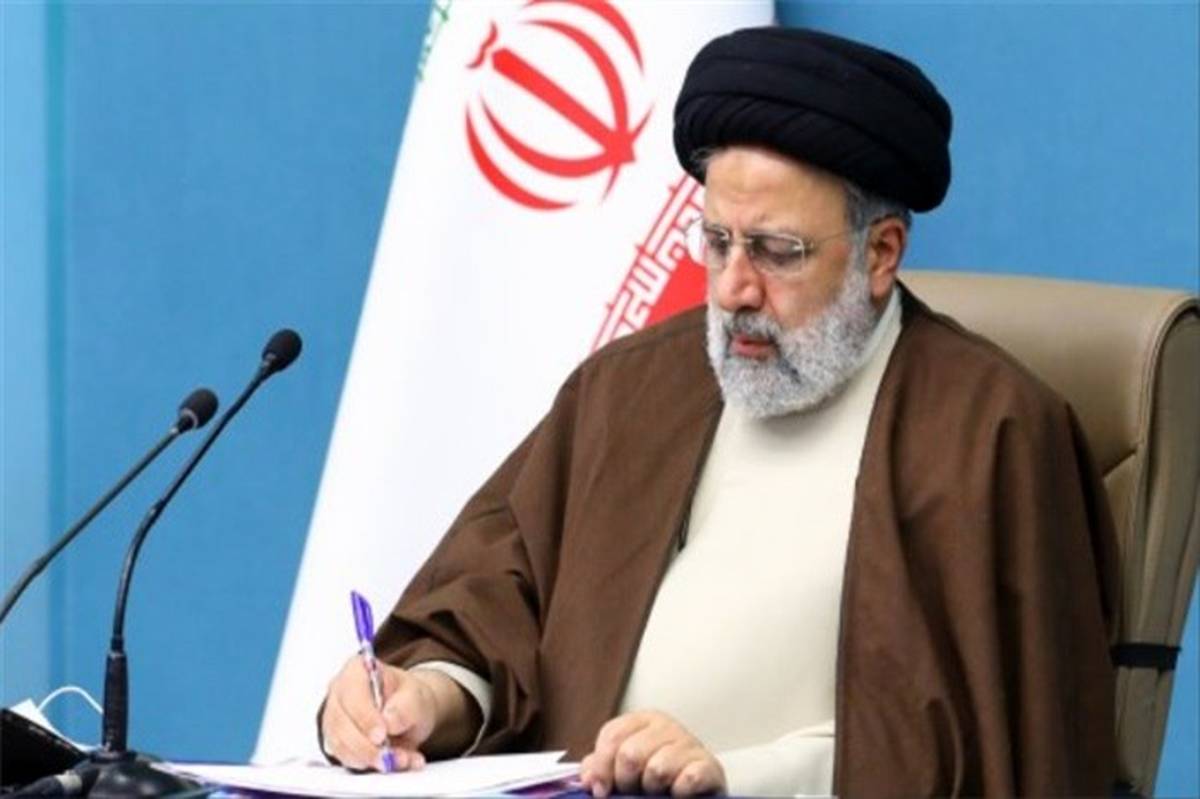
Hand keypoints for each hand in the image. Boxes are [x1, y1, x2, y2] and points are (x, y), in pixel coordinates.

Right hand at [320, 655, 436, 771]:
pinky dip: (369, 766)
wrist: (410, 712)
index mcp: (356, 670)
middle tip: (391, 758)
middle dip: (367, 746)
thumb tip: (389, 721)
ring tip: (400, 760)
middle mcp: (339, 692)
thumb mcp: (416, 696)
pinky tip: (392, 763)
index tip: (382, 735)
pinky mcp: (337, 741)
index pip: (352, 694)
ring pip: (341, 745)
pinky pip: (346, 758)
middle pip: (341, 723)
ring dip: (370, 759)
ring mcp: (334, 718)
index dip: (365, 717)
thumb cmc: (408, 698)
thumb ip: (406, 706)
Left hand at [580, 711, 725, 796]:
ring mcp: (690, 743)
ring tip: (659, 791)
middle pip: (630, 754)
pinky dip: (679, 792)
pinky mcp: (709, 766)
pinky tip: (678, 793)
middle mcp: (667, 726)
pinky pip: (687, 780)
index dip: (601, 767)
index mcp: (643, 721)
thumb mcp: (625, 766)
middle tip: (634, 791)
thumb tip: (587, 779)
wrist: (698, 788)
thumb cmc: (657, 777)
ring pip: (656, 770)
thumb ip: (600, 766)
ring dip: (653, 789)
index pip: (611, 736)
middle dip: (627, 781)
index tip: (602, 790)